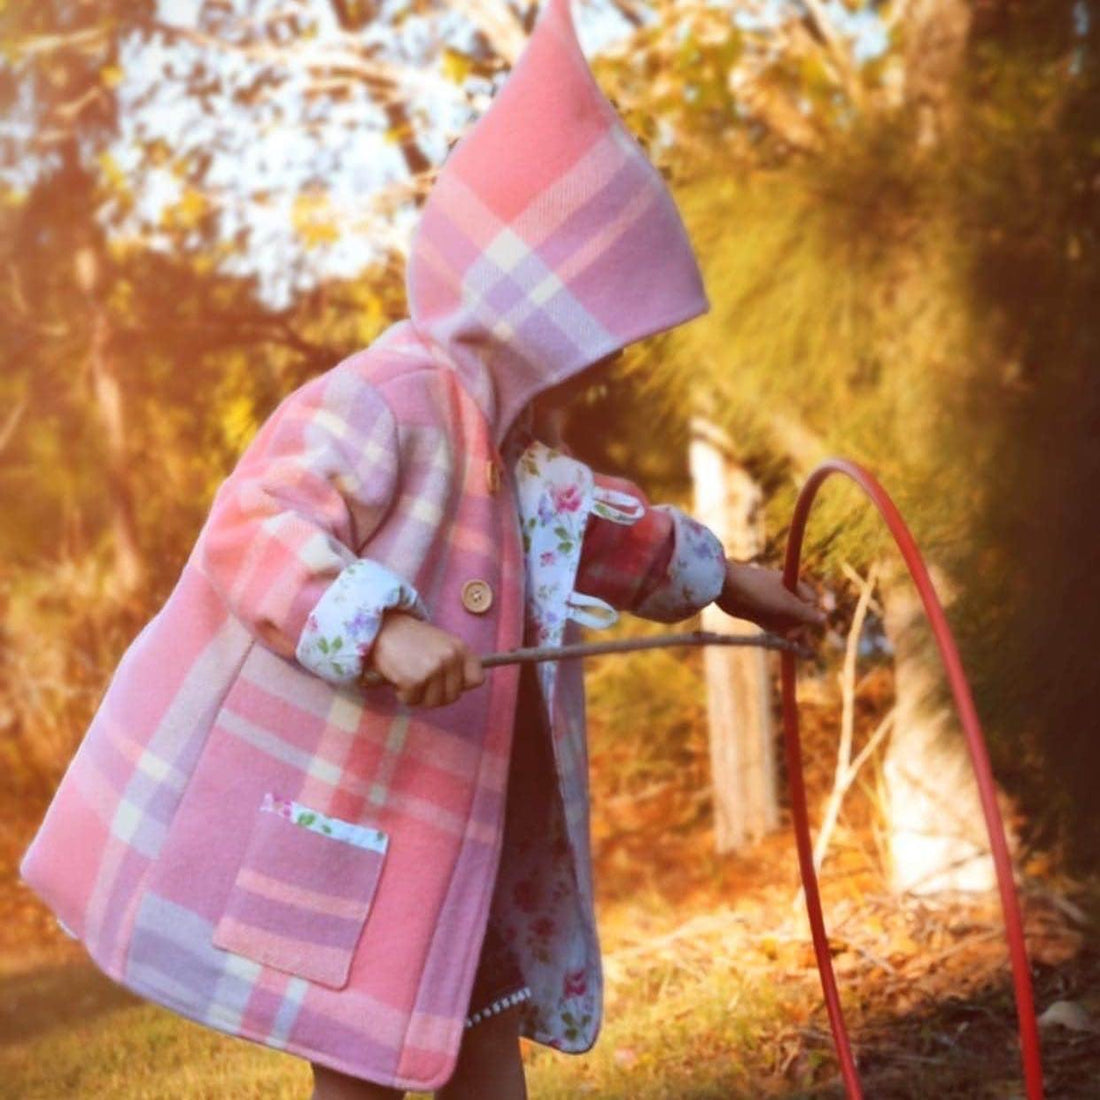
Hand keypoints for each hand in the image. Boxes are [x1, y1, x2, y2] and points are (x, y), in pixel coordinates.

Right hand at [364, 611, 484, 706]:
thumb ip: (454, 664)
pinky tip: (399, 676)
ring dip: (418, 695)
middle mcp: (451, 658)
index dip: (460, 684)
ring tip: (409, 675)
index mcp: (461, 648)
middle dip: (435, 694)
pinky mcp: (415, 680)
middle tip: (421, 678)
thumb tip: (460, 689)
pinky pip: (412, 701)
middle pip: (453, 697)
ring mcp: (434, 669)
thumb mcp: (442, 644)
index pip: (477, 679)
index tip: (446, 680)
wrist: (382, 627)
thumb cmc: (410, 639)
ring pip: (433, 703)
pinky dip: (403, 694)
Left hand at [715, 558, 827, 641]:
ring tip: (808, 655)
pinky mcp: (759, 614)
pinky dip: (782, 636)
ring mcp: (771, 604)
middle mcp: (784, 594)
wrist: (724, 587)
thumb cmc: (757, 590)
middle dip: (801, 628)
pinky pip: (775, 626)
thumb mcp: (784, 603)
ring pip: (788, 622)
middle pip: (800, 614)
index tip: (804, 623)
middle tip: (793, 637)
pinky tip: (793, 649)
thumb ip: (804, 613)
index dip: (810, 615)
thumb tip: (824, 620)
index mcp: (793, 585)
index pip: (811, 602)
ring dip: (796, 636)